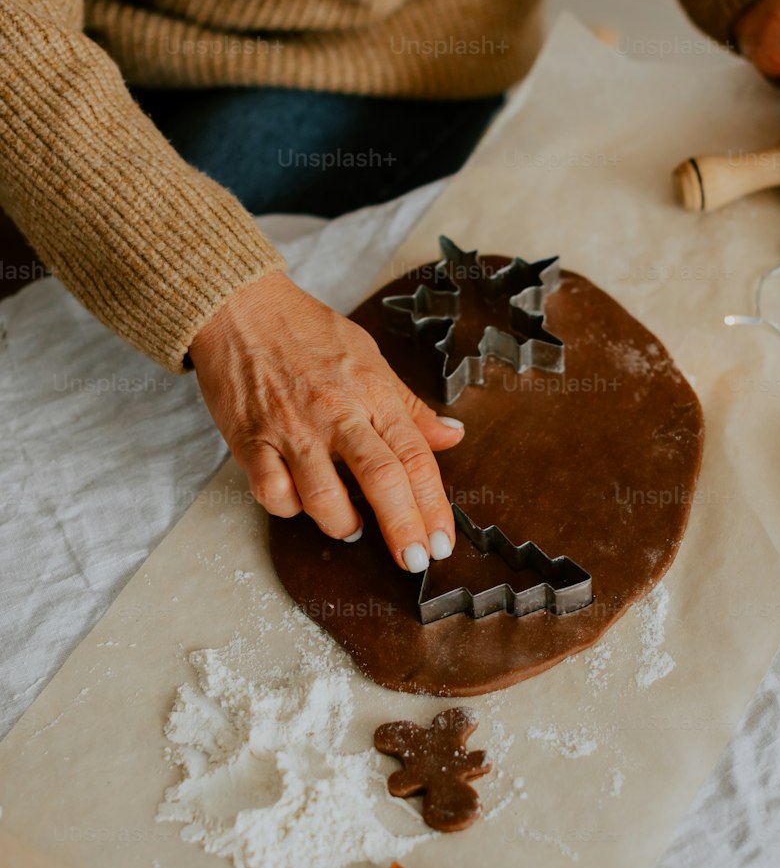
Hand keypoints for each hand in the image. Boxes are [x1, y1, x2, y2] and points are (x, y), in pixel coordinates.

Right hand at [188, 270, 464, 572]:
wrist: (239, 306)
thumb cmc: (306, 330)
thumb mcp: (370, 357)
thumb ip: (409, 404)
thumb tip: (453, 436)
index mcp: (373, 393)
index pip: (415, 457)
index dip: (433, 505)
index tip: (441, 542)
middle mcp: (337, 413)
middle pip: (381, 479)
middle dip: (403, 528)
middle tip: (415, 561)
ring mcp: (292, 429)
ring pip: (324, 497)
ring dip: (343, 525)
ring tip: (354, 530)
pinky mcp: (250, 440)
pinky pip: (272, 492)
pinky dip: (289, 509)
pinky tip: (300, 505)